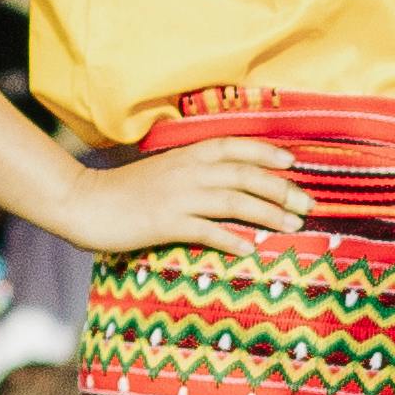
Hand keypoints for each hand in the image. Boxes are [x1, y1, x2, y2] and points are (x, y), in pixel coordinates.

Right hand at [61, 141, 310, 255]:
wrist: (85, 203)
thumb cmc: (127, 190)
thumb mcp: (165, 171)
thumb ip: (196, 172)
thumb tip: (231, 183)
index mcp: (188, 155)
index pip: (236, 146)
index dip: (267, 152)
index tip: (295, 164)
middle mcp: (188, 171)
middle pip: (244, 175)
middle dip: (281, 189)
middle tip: (309, 204)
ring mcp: (177, 197)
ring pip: (233, 201)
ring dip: (267, 213)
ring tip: (293, 226)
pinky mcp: (165, 223)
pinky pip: (205, 230)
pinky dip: (231, 239)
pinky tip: (251, 249)